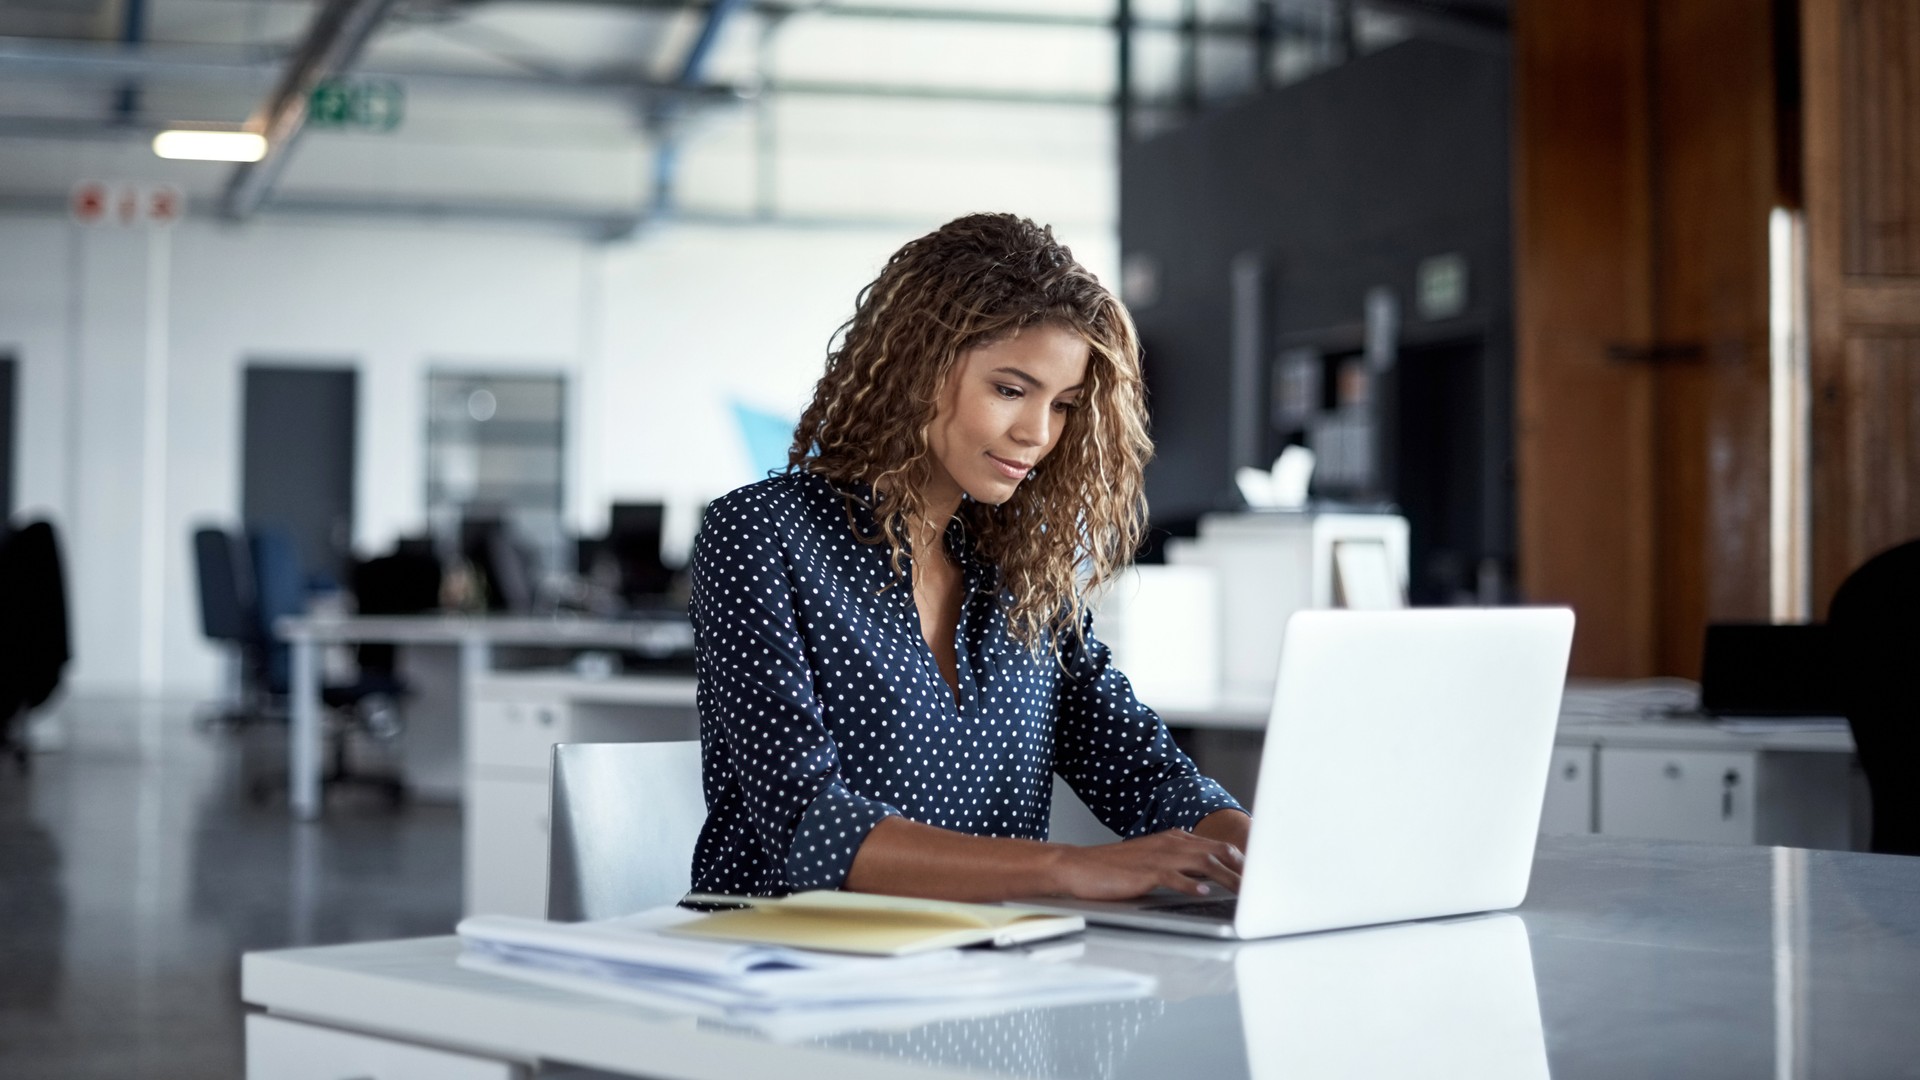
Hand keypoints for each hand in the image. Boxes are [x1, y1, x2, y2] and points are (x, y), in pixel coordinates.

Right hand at [1048, 829, 1244, 900]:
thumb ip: (1179, 865)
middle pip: (1215, 852)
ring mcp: (1158, 856)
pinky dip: (1191, 885)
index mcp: (1173, 839)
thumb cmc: (1114, 868)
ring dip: (1226, 877)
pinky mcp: (1145, 872)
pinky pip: (1173, 877)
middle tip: (1260, 884)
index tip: (1257, 873)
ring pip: (1202, 863)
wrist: (1079, 865)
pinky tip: (1203, 894)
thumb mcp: (1151, 861)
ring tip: (1242, 891)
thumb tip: (1206, 878)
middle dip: (1241, 868)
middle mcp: (1170, 843)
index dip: (1239, 859)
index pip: (1215, 846)